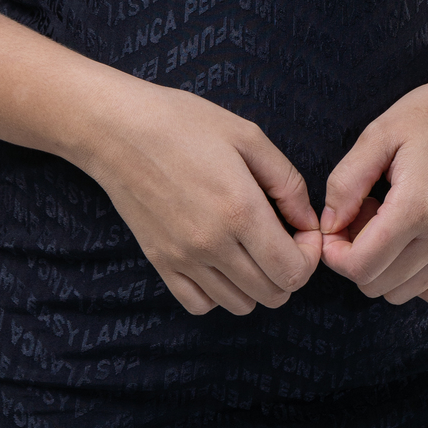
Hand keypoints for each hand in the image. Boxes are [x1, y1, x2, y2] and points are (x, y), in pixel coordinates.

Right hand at [85, 78, 321, 315]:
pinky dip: (218, 292)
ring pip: (240, 304)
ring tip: (249, 246)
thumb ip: (287, 181)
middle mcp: (212, 244)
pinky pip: (200, 305)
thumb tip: (307, 221)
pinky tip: (219, 260)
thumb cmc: (184, 123)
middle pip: (273, 294)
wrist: (118, 129)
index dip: (310, 255)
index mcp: (240, 210)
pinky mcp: (160, 263)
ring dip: (256, 283)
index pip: (294, 271)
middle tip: (279, 236)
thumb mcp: (247, 136)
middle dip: (289, 269)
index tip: (302, 230)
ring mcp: (183, 259)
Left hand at [319, 76, 427, 305]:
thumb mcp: (380, 134)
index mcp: (417, 206)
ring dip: (382, 265)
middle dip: (355, 255)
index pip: (361, 266)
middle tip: (363, 212)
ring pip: (402, 292)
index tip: (333, 225)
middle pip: (377, 283)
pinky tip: (407, 239)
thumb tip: (328, 225)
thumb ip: (347, 181)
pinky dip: (411, 276)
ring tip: (387, 220)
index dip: (334, 254)